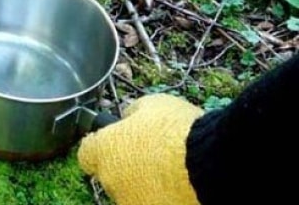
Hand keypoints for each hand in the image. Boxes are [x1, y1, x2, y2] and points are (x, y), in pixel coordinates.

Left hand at [78, 94, 203, 204]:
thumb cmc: (178, 130)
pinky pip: (158, 202)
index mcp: (103, 151)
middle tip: (156, 156)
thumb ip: (134, 112)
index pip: (87, 154)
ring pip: (135, 195)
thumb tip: (130, 118)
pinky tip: (185, 187)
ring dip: (148, 186)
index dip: (101, 147)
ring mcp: (132, 204)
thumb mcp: (153, 104)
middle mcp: (111, 182)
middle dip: (128, 167)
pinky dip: (167, 198)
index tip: (116, 142)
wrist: (211, 165)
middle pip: (113, 176)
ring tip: (177, 174)